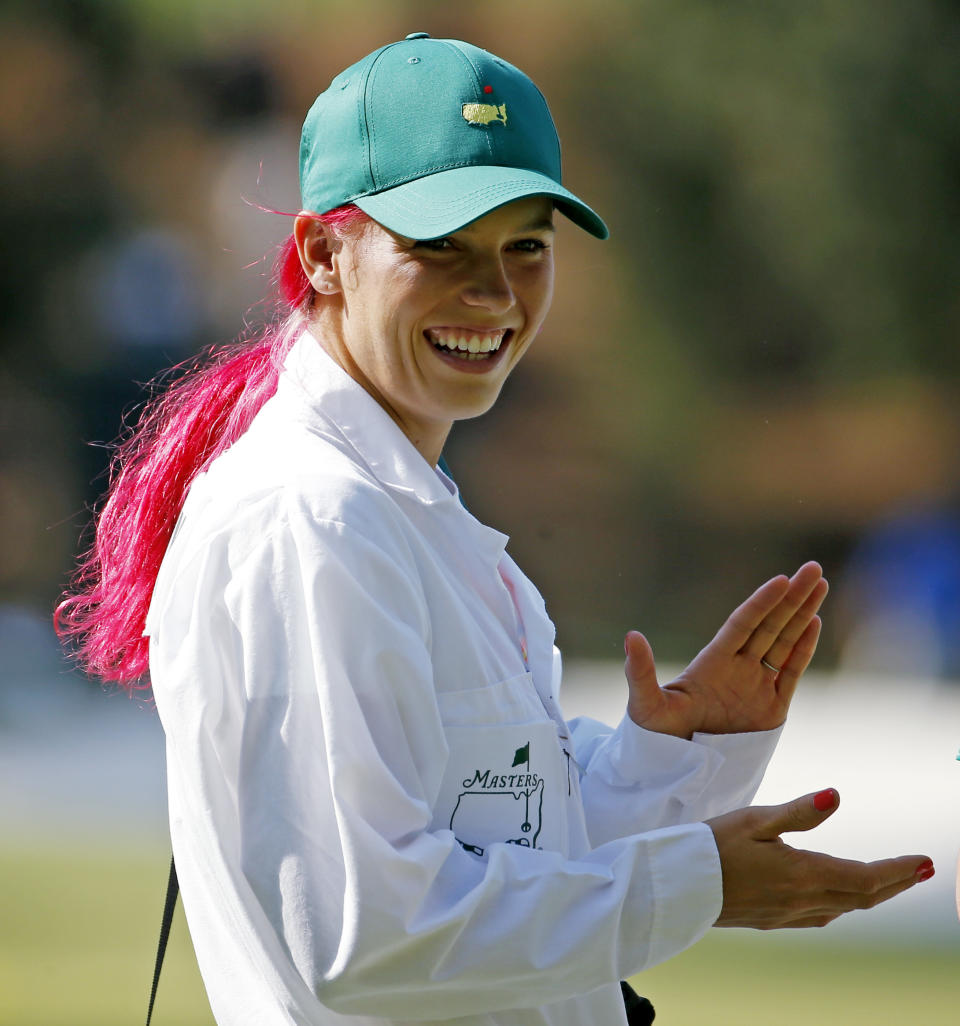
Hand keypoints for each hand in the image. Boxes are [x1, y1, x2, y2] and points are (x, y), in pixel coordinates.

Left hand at [625, 561, 826, 737]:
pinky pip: (791, 673)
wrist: (676, 769)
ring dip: (803, 614)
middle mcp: (737, 667)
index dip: (762, 603)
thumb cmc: (655, 735)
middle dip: (792, 597)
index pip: (743, 624)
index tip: (782, 580)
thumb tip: (631, 636)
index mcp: (712, 662)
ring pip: (785, 642)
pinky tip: (815, 621)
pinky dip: (804, 649)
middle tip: (813, 568)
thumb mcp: (645, 703)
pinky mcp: (771, 709)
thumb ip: (640, 671)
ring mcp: (755, 685)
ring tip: (821, 583)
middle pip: (770, 624)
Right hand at [708, 789, 934, 928]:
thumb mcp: (753, 819)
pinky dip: (844, 904)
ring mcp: (787, 914)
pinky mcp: (772, 919)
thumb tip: (836, 796)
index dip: (898, 870)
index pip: (864, 876)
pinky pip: (821, 915)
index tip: (925, 862)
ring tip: (890, 881)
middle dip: (895, 883)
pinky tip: (839, 898)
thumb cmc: (711, 846)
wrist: (678, 887)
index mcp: (801, 874)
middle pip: (862, 896)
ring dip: (872, 894)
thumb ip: (798, 812)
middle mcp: (801, 900)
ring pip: (844, 908)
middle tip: (923, 871)